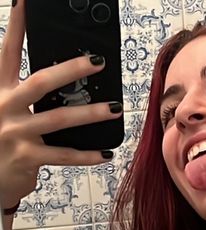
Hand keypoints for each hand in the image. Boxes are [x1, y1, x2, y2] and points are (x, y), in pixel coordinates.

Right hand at [0, 0, 122, 209]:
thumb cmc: (3, 142)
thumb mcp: (6, 112)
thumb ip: (26, 95)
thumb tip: (62, 79)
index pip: (7, 52)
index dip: (17, 26)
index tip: (25, 2)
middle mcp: (5, 107)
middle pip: (41, 82)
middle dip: (71, 70)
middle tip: (97, 62)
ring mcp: (16, 133)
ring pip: (59, 119)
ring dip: (90, 113)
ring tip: (114, 108)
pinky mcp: (27, 158)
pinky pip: (63, 156)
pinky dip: (86, 155)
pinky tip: (105, 153)